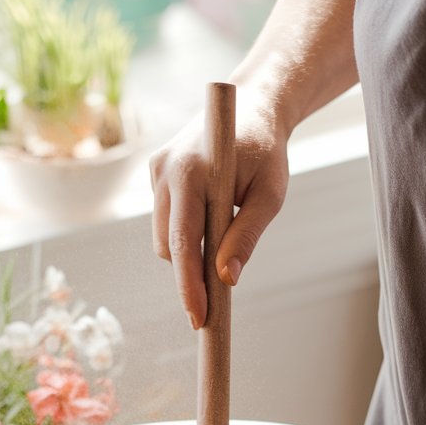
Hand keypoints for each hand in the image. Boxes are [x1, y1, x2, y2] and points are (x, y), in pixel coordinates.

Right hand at [149, 87, 290, 328]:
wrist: (251, 106)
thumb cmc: (266, 151)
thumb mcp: (270, 194)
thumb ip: (248, 235)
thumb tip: (227, 280)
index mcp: (192, 171)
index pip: (184, 241)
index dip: (189, 285)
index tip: (199, 318)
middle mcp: (165, 171)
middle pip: (168, 246)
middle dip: (189, 275)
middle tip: (214, 302)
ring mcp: (156, 172)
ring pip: (164, 238)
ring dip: (189, 253)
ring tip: (220, 245)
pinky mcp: (155, 175)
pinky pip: (166, 221)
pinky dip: (185, 233)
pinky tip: (210, 219)